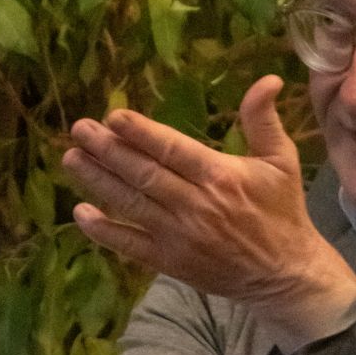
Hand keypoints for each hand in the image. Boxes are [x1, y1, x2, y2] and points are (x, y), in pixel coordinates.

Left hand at [62, 75, 355, 341]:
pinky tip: (81, 213)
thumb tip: (267, 79)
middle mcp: (195, 205)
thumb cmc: (282, 212)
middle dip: (107, 150)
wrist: (284, 274)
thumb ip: (264, 120)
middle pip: (142, 174)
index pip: (171, 149)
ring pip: (130, 204)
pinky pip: (129, 245)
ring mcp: (179, 236)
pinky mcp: (170, 262)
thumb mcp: (281, 161)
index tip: (112, 117)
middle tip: (79, 130)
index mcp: (219, 176)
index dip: (139, 133)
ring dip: (97, 181)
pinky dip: (104, 231)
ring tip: (70, 159)